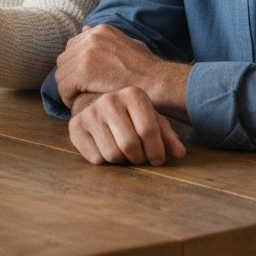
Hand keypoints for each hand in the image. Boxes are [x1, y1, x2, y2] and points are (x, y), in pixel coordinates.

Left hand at [56, 23, 167, 107]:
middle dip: (68, 76)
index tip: (81, 80)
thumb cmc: (147, 70)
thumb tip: (85, 28)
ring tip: (77, 99)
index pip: (73, 46)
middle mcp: (91, 37)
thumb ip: (105, 39)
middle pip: (64, 59)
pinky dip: (68, 98)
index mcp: (100, 31)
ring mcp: (86, 52)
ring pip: (61, 73)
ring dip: (67, 88)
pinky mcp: (83, 71)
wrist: (157, 82)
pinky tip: (78, 104)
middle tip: (76, 92)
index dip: (74, 65)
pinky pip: (64, 87)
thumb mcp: (129, 44)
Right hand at [69, 88, 186, 165]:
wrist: (97, 106)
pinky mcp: (75, 126)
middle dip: (139, 158)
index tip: (157, 158)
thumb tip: (180, 153)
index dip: (156, 151)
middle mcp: (109, 100)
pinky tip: (106, 148)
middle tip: (140, 157)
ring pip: (112, 154)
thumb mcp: (152, 121)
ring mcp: (90, 112)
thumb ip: (167, 136)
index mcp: (132, 94)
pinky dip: (104, 161)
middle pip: (130, 145)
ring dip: (122, 161)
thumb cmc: (131, 116)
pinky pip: (95, 159)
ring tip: (124, 152)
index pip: (148, 131)